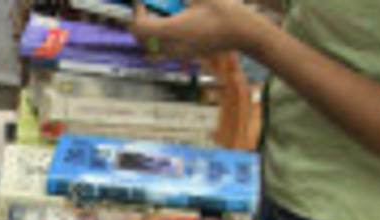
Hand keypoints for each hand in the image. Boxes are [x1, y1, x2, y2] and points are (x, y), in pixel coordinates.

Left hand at [131, 0, 261, 61]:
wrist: (244, 32)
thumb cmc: (225, 12)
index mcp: (172, 30)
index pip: (140, 28)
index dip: (136, 14)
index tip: (141, 2)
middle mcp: (172, 45)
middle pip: (142, 40)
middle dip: (139, 24)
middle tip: (145, 9)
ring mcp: (180, 53)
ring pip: (152, 49)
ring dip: (148, 35)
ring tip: (156, 19)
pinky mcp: (188, 55)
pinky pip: (165, 53)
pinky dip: (160, 42)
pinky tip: (170, 28)